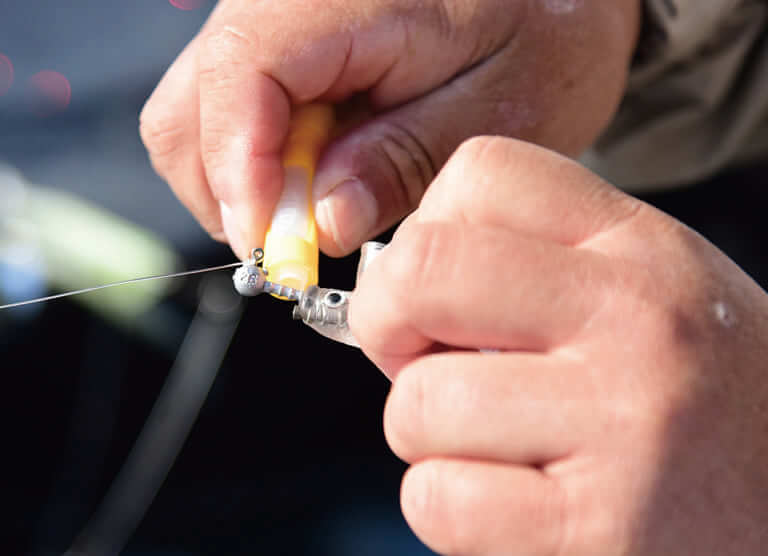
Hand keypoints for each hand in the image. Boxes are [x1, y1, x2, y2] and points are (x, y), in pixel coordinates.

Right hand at [139, 0, 638, 258]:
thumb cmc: (548, 25)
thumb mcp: (499, 106)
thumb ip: (402, 162)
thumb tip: (323, 223)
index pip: (237, 81)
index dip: (243, 180)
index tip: (277, 252)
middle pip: (189, 111)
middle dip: (236, 197)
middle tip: (302, 246)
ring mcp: (277, 21)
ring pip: (200, 119)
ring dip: (249, 186)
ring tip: (323, 211)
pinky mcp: (284, 46)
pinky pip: (237, 114)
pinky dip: (265, 165)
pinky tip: (325, 176)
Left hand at [350, 137, 767, 554]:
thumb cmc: (703, 401)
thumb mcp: (646, 295)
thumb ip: (533, 270)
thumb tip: (391, 283)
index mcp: (638, 247)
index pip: (478, 174)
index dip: (423, 232)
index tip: (434, 289)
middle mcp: (634, 319)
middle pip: (420, 270)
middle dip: (387, 322)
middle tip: (419, 360)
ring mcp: (621, 425)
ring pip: (415, 406)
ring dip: (427, 436)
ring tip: (497, 446)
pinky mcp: (597, 530)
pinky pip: (438, 500)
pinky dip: (449, 509)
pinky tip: (513, 505)